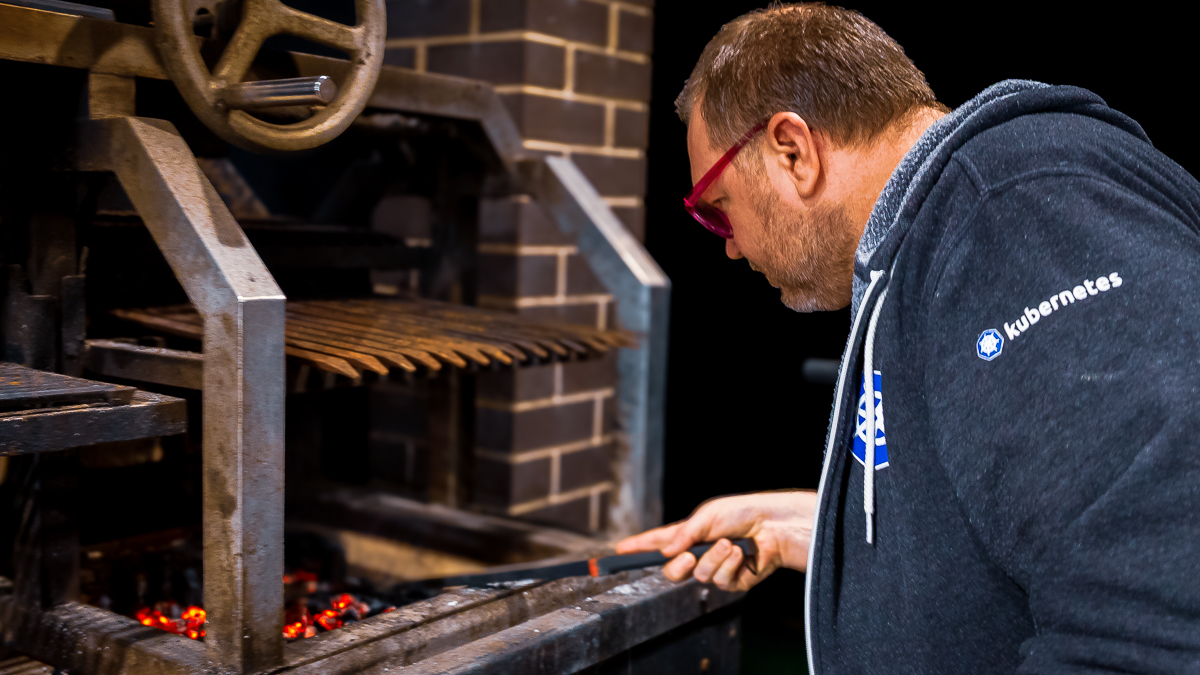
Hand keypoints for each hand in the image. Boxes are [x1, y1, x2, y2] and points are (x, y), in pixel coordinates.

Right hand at [615, 490, 816, 591]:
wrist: (773, 525)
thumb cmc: (741, 513)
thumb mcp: (707, 515)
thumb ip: (684, 533)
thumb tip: (666, 552)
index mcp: (688, 535)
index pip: (657, 543)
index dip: (638, 548)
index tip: (618, 552)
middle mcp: (698, 554)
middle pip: (672, 572)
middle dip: (677, 567)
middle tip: (688, 557)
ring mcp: (714, 569)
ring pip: (699, 576)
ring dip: (714, 558)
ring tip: (729, 543)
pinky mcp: (732, 581)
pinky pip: (720, 581)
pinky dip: (729, 565)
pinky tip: (741, 553)